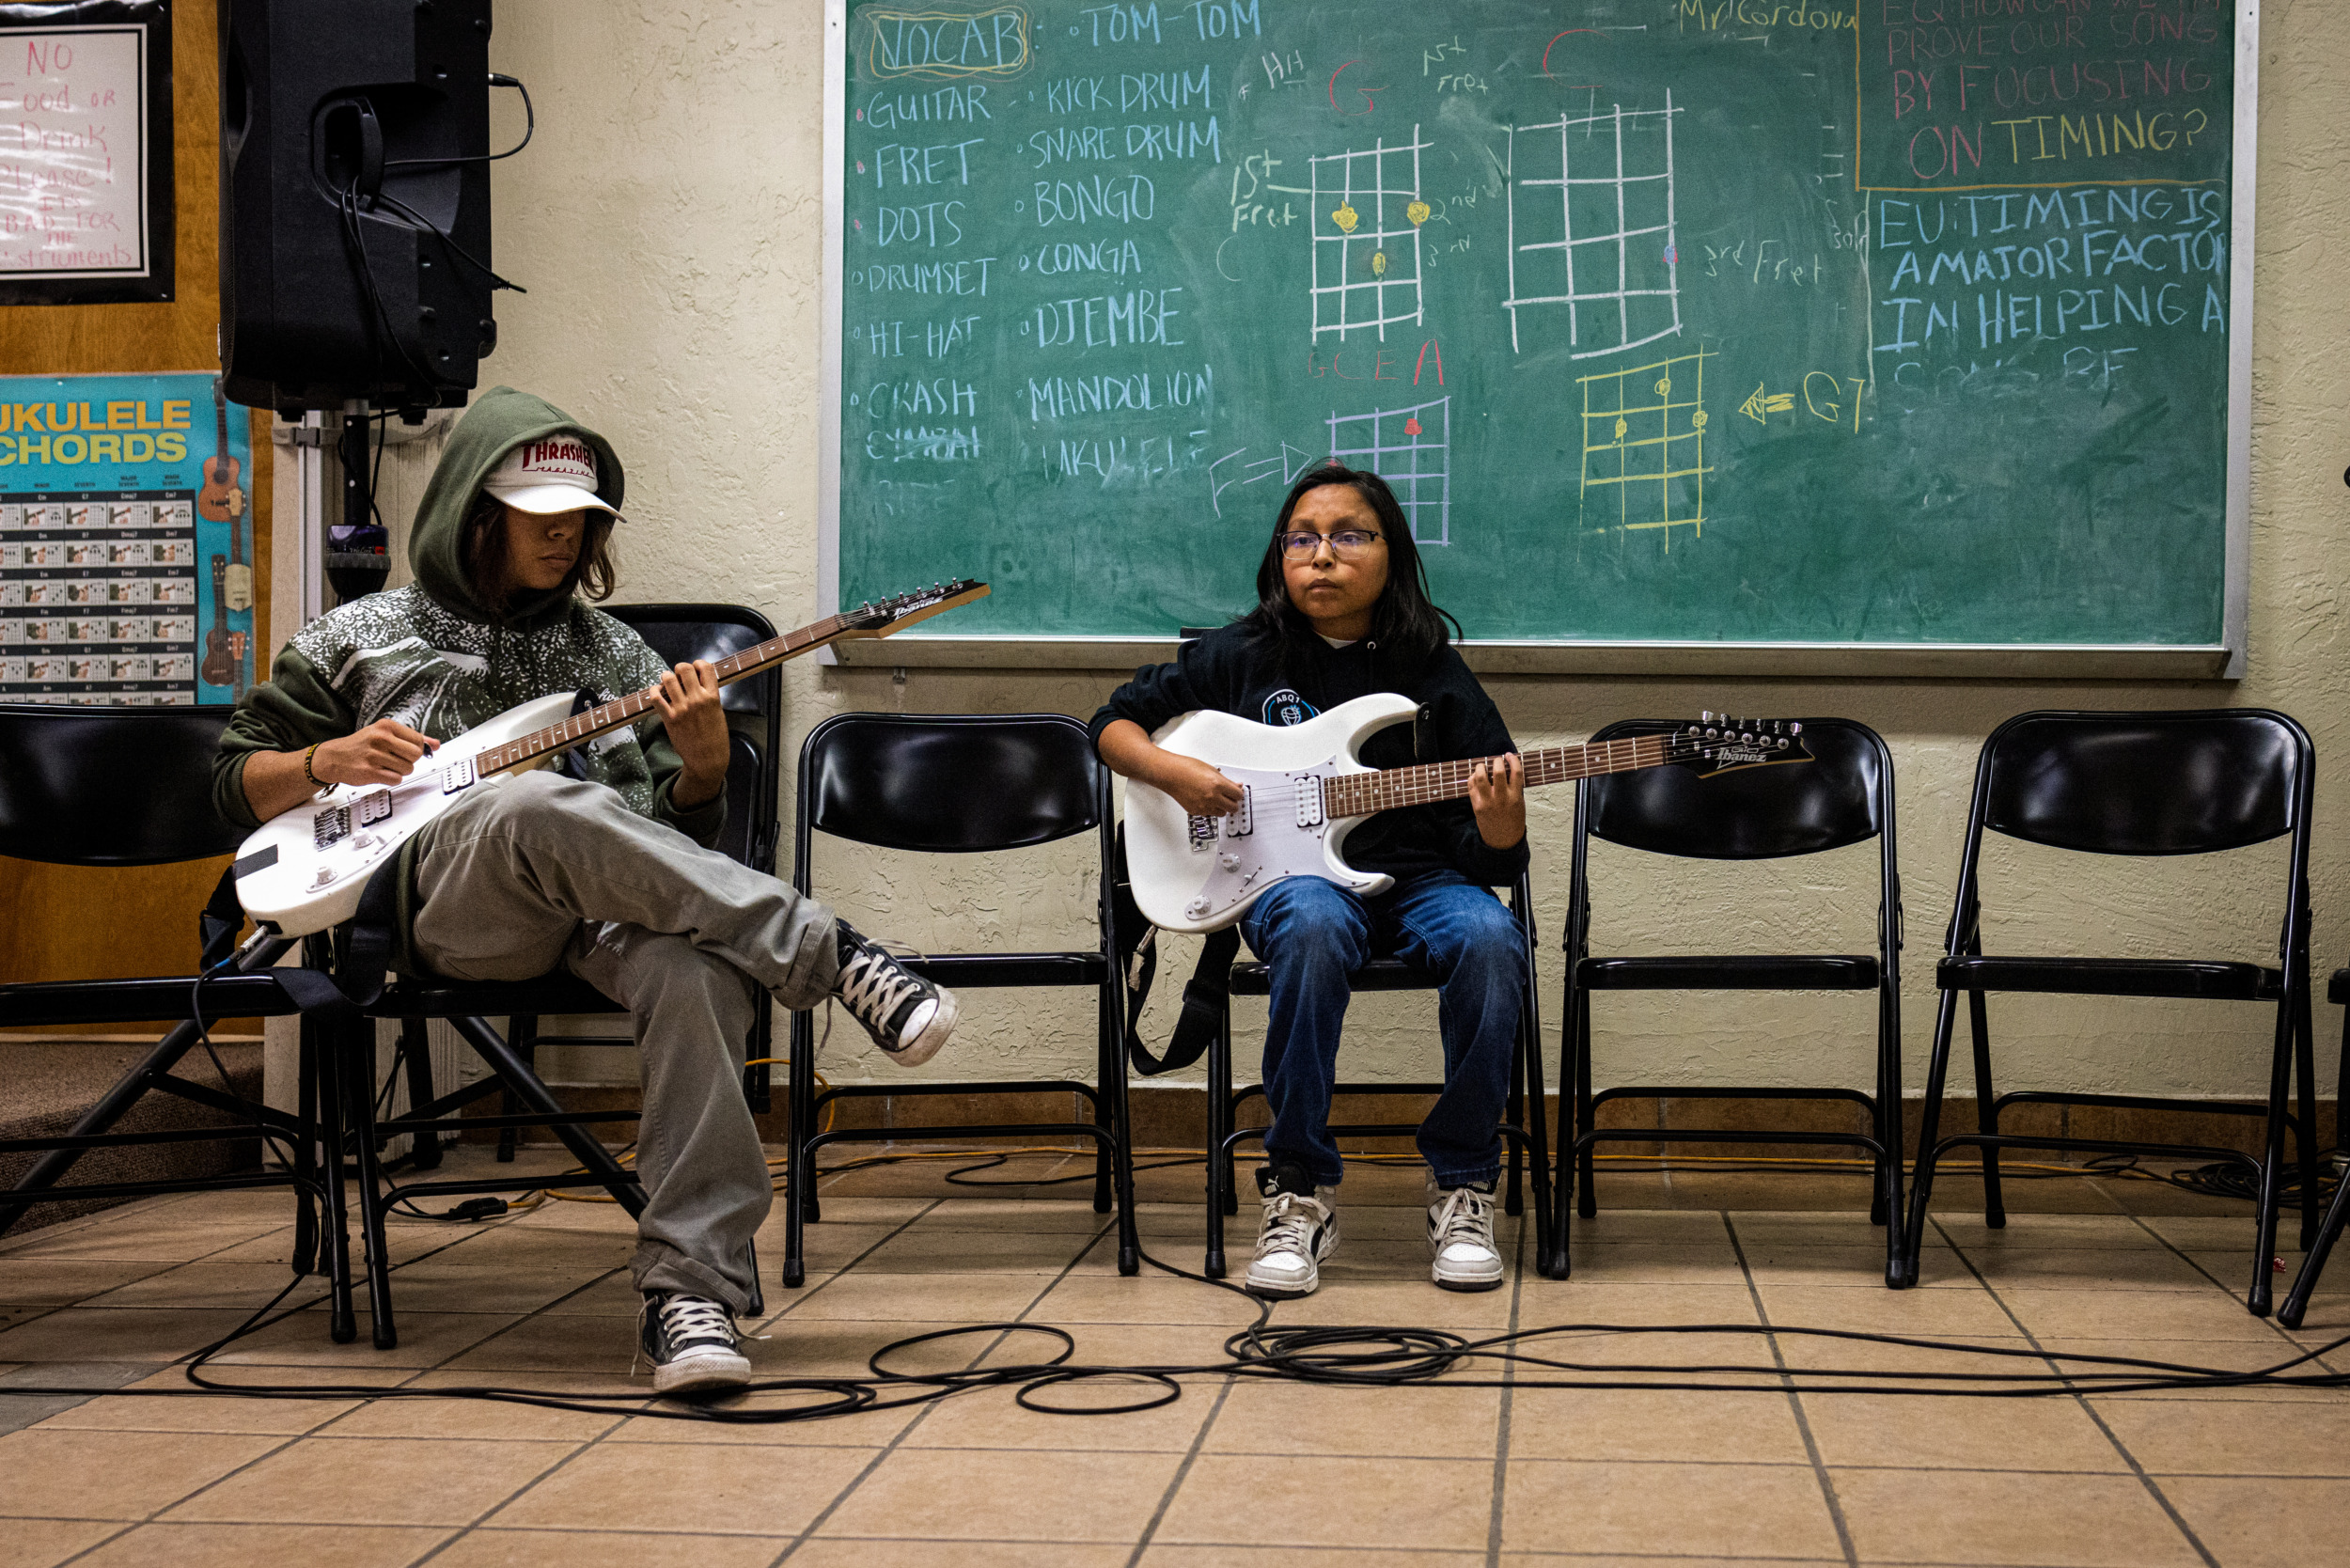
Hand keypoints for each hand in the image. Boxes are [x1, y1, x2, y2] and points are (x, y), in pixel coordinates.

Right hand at [313, 720, 437, 787]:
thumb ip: (412, 738)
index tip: (406, 751)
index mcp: (386, 726)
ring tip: (385, 765)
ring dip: (399, 770)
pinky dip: (391, 779)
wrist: (334, 757)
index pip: (418, 740)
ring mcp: (375, 755)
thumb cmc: (362, 745)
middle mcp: (380, 738)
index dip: (417, 749)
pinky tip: (380, 772)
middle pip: (416, 755)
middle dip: (410, 760)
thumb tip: (436, 744)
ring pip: (408, 769)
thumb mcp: (385, 734)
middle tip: (395, 759)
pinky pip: (396, 779)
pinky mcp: (370, 772)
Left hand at [655, 659, 728, 807]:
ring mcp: (682, 708)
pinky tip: (657, 693)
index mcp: (713, 697)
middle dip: (680, 668)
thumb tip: (698, 683)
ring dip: (666, 677)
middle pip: (684, 668)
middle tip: (679, 675)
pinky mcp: (670, 718)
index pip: (706, 667)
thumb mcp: (718, 713)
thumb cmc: (715, 738)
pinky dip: (654, 691)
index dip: (698, 664)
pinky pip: (656, 697)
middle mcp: (697, 700)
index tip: (695, 669)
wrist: (708, 759)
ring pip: (668, 679)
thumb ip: (709, 697)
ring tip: (667, 683)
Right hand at [1157, 753, 1244, 818]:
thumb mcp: (1211, 770)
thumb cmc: (1186, 768)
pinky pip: (1210, 813)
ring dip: (1222, 807)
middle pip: (1233, 807)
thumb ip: (1226, 781)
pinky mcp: (1196, 811)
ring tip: (1216, 798)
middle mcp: (1212, 797)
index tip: (1237, 792)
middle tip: (1230, 797)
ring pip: (1222, 813)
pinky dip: (1210, 808)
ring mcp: (1203, 806)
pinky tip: (1205, 799)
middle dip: (1233, 802)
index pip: (1238, 795)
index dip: (1238, 793)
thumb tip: (1236, 786)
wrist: (1170, 774)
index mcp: (1217, 784)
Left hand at [1468, 752, 1525, 848]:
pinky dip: (1473, 778)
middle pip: (1497, 772)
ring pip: (1480, 777)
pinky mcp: (1476, 806)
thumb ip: (1514, 787)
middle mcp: (1501, 798)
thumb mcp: (1520, 803)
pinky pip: (1471, 786)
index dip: (1513, 760)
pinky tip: (1477, 777)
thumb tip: (1507, 768)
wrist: (1503, 841)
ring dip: (1481, 767)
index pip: (1516, 772)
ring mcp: (1487, 802)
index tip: (1509, 755)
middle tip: (1497, 760)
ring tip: (1484, 766)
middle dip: (1497, 761)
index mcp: (1515, 797)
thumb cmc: (1513, 821)